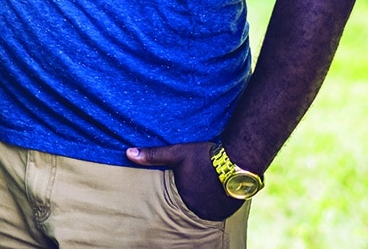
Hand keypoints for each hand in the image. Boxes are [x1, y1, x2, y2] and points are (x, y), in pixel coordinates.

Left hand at [126, 142, 243, 221]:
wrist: (239, 160)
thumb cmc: (205, 156)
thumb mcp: (177, 153)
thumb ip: (153, 155)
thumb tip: (128, 153)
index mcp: (184, 199)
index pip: (175, 200)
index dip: (179, 189)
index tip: (185, 181)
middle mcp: (199, 210)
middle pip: (191, 205)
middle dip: (192, 196)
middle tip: (197, 183)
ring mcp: (216, 213)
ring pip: (206, 209)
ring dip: (205, 201)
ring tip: (207, 186)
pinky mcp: (231, 211)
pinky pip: (220, 211)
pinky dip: (217, 203)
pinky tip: (218, 190)